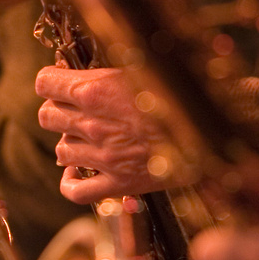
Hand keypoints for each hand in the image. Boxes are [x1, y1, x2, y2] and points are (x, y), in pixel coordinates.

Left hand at [35, 65, 170, 202]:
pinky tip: (79, 173)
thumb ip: (103, 75)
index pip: (45, 83)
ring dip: (71, 144)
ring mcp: (103, 157)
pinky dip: (71, 182)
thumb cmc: (179, 92)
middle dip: (59, 112)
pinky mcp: (117, 184)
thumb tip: (73, 75)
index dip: (51, 83)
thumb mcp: (139, 69)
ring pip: (60, 151)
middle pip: (47, 116)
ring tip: (91, 140)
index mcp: (96, 90)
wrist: (214, 128)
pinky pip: (73, 190)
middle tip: (78, 113)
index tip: (61, 86)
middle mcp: (92, 123)